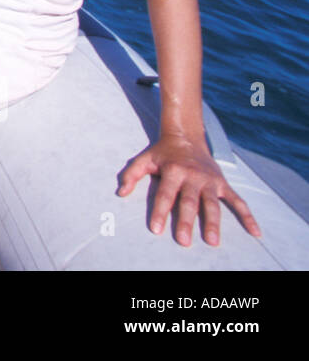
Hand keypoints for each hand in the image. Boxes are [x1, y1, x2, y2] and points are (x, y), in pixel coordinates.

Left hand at [117, 134, 260, 245]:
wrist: (186, 136)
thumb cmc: (163, 152)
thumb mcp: (144, 159)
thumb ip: (131, 174)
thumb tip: (121, 192)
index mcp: (173, 170)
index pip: (165, 194)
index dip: (159, 211)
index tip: (156, 229)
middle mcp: (193, 176)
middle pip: (189, 202)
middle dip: (185, 222)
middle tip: (183, 241)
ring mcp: (210, 181)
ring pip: (212, 204)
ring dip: (213, 223)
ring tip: (212, 241)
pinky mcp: (222, 184)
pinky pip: (237, 201)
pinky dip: (248, 216)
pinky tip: (255, 232)